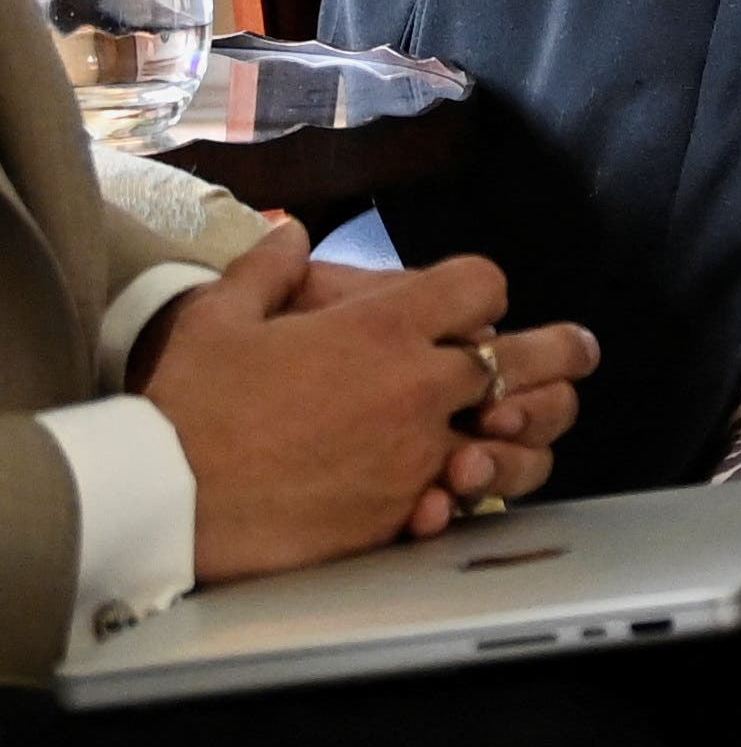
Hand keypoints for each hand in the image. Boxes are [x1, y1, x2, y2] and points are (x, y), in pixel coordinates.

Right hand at [137, 229, 596, 582]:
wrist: (159, 497)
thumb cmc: (185, 402)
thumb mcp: (220, 316)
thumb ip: (268, 269)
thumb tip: (289, 232)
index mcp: (383, 328)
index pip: (481, 286)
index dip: (480, 293)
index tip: (471, 308)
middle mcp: (417, 387)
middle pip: (523, 360)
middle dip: (553, 355)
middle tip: (575, 356)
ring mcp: (415, 454)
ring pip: (513, 441)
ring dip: (525, 433)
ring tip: (523, 430)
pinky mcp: (396, 515)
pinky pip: (464, 499)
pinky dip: (469, 493)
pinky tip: (461, 488)